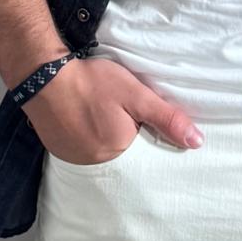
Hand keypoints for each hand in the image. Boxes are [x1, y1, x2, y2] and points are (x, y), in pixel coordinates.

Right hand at [24, 56, 204, 164]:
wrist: (44, 77)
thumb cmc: (93, 82)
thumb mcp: (136, 94)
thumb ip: (166, 118)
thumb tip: (197, 142)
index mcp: (120, 152)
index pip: (145, 152)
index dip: (145, 132)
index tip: (139, 116)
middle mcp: (97, 164)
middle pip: (123, 152)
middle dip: (125, 134)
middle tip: (116, 110)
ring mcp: (75, 159)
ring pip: (101, 151)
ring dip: (104, 136)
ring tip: (100, 113)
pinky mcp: (59, 151)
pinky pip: (81, 150)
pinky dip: (86, 137)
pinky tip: (84, 118)